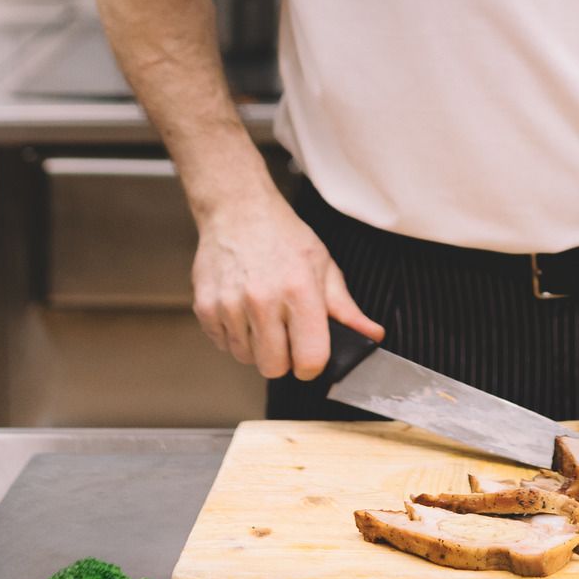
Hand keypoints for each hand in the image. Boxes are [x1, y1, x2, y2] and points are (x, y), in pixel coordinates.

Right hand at [191, 195, 381, 380]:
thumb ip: (346, 308)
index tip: (310, 356)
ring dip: (257, 346)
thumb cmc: (283, 237)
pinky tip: (242, 311)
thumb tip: (374, 335)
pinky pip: (222, 345)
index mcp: (298, 291)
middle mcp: (262, 300)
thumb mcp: (323, 266)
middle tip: (285, 334)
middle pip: (274, 368)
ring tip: (262, 316)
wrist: (237, 210)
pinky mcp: (205, 307)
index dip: (313, 365)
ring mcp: (229, 305)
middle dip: (284, 359)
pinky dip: (234, 336)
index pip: (309, 359)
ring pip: (246, 358)